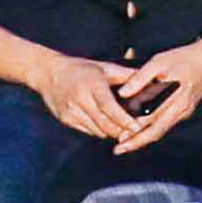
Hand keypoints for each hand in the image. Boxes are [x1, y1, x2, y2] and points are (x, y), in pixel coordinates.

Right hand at [31, 50, 155, 143]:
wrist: (49, 73)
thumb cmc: (82, 69)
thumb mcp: (105, 67)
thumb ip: (128, 76)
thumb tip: (152, 80)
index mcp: (92, 84)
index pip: (108, 106)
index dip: (123, 119)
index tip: (136, 127)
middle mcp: (80, 98)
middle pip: (104, 122)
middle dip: (121, 131)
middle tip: (136, 135)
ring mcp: (71, 110)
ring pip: (97, 130)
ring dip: (112, 133)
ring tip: (125, 132)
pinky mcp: (66, 119)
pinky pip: (88, 131)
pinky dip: (100, 131)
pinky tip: (108, 127)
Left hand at [106, 41, 201, 139]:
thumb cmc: (185, 57)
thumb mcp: (159, 61)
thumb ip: (140, 78)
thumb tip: (123, 93)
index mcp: (176, 97)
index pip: (151, 119)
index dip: (134, 130)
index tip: (119, 137)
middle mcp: (182, 108)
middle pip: (157, 131)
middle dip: (137, 142)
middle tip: (119, 149)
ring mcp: (185, 111)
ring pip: (162, 130)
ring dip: (144, 138)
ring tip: (126, 143)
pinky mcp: (186, 110)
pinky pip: (167, 123)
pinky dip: (153, 129)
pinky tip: (141, 130)